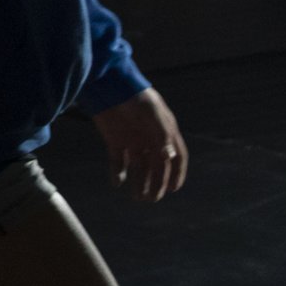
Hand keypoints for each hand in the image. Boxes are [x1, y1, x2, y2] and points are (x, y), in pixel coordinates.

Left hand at [92, 87, 186, 201]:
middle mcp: (151, 140)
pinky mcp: (115, 141)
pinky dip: (118, 173)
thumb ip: (161, 135)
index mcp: (165, 133)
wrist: (109, 86)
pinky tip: (117, 183)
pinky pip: (118, 162)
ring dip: (139, 182)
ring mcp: (133, 141)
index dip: (177, 173)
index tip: (174, 189)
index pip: (177, 157)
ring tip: (139, 198)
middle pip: (157, 167)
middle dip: (156, 183)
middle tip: (152, 199)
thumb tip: (168, 157)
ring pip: (139, 167)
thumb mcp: (152, 114)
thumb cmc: (136, 97)